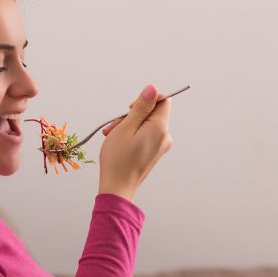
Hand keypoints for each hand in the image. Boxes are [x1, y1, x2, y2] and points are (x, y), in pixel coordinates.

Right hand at [97, 83, 171, 199]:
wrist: (118, 187)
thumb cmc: (119, 159)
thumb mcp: (126, 127)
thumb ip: (141, 107)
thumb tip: (152, 89)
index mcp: (160, 128)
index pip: (163, 101)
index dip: (147, 99)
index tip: (130, 108)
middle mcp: (165, 137)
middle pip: (153, 113)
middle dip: (132, 114)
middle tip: (114, 125)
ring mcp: (160, 146)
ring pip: (146, 124)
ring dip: (128, 125)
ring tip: (112, 135)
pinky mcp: (154, 153)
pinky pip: (145, 136)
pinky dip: (132, 135)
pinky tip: (119, 142)